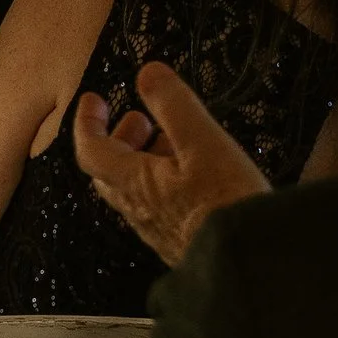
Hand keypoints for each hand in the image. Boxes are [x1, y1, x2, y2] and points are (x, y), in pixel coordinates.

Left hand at [71, 58, 266, 267]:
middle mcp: (137, 210)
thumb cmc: (226, 201)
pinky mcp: (180, 243)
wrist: (250, 265)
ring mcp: (157, 231)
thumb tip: (146, 73)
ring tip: (171, 140)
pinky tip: (192, 177)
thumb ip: (173, 105)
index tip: (92, 98)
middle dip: (119, 138)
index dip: (87, 122)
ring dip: (143, 159)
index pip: (90, 150)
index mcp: (134, 182)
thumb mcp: (203, 142)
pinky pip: (157, 206)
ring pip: (134, 189)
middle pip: (109, 171)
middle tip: (139, 119)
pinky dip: (162, 181)